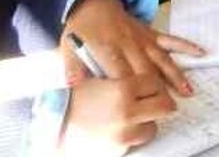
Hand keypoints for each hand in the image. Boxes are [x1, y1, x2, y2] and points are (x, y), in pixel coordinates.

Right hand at [59, 72, 176, 153]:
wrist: (53, 125)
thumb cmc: (73, 98)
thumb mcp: (97, 76)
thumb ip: (123, 72)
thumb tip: (147, 69)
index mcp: (122, 89)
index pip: (155, 83)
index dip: (152, 83)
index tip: (148, 85)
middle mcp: (126, 112)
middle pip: (165, 105)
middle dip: (160, 102)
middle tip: (153, 100)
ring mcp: (124, 133)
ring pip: (154, 126)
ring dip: (148, 121)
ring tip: (134, 115)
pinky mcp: (119, 149)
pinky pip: (138, 141)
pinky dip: (135, 134)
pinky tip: (124, 127)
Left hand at [62, 0, 201, 97]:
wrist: (94, 3)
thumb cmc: (81, 30)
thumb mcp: (68, 47)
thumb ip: (71, 67)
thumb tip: (74, 85)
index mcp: (107, 48)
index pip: (121, 72)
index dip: (131, 89)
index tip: (141, 106)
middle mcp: (128, 43)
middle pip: (145, 69)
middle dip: (158, 89)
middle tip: (169, 107)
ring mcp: (143, 38)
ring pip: (161, 58)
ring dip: (175, 74)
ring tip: (188, 91)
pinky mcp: (151, 33)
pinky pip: (171, 39)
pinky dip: (186, 46)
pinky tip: (201, 53)